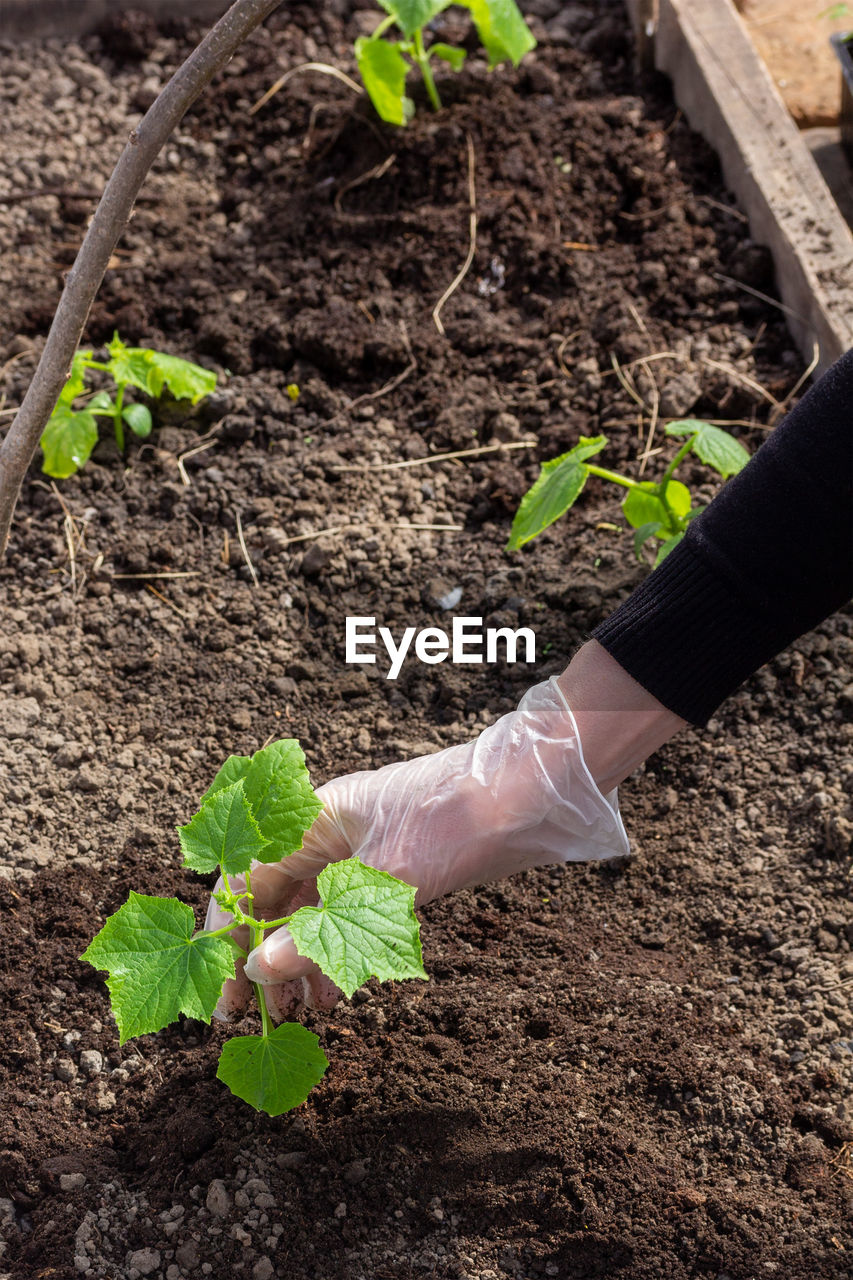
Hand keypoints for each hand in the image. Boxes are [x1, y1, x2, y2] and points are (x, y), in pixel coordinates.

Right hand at [205, 675, 628, 1021]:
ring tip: (297, 1014)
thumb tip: (258, 972)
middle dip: (259, 957)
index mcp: (307, 819)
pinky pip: (342, 916)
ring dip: (296, 962)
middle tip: (255, 1016)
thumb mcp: (384, 883)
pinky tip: (335, 993)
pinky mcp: (387, 870)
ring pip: (307, 912)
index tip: (222, 993)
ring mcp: (356, 851)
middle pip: (271, 899)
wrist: (528, 796)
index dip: (226, 939)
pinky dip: (334, 953)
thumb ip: (317, 933)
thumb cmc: (452, 821)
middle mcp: (323, 832)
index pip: (242, 881)